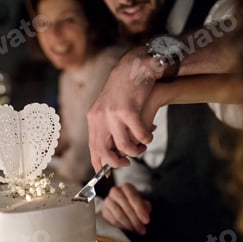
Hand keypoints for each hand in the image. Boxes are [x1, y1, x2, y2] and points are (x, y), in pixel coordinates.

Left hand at [87, 47, 163, 170]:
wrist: (134, 67)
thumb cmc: (124, 90)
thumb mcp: (108, 108)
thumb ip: (107, 127)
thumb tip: (112, 153)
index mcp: (93, 117)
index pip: (93, 146)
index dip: (99, 163)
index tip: (104, 173)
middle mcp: (100, 116)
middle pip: (104, 151)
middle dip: (117, 162)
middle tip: (127, 162)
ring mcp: (113, 114)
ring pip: (124, 146)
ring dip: (136, 150)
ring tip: (142, 145)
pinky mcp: (129, 110)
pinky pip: (139, 135)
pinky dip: (146, 138)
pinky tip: (150, 133)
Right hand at [101, 183, 150, 234]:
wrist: (121, 203)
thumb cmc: (134, 202)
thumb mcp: (142, 202)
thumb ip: (145, 206)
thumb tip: (146, 212)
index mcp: (126, 187)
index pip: (133, 198)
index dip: (140, 210)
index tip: (147, 221)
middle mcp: (115, 191)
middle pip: (126, 207)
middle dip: (136, 220)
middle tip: (142, 229)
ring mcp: (108, 201)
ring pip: (119, 215)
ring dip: (129, 225)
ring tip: (136, 230)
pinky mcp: (104, 210)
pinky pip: (113, 221)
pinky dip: (122, 227)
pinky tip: (128, 229)